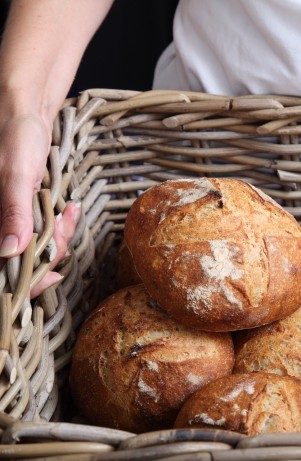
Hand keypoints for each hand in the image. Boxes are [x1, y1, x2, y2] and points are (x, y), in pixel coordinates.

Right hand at [0, 109, 80, 297]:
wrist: (25, 113)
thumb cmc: (14, 135)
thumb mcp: (16, 174)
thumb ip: (13, 211)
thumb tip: (10, 251)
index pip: (0, 268)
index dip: (23, 280)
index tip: (50, 276)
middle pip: (21, 262)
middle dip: (49, 250)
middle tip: (64, 227)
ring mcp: (7, 217)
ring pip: (35, 247)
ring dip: (58, 236)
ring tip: (67, 212)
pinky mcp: (22, 211)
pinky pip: (41, 229)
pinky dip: (58, 225)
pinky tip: (67, 210)